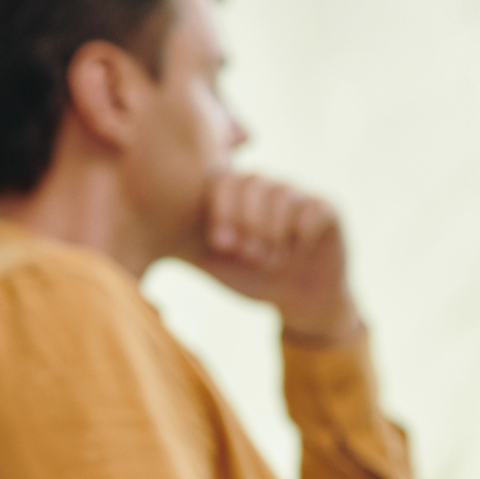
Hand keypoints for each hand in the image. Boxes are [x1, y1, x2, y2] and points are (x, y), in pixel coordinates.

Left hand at [189, 172, 359, 342]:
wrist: (297, 300)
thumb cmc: (250, 277)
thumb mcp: (212, 263)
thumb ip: (185, 243)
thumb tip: (154, 235)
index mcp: (235, 194)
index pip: (222, 178)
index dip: (221, 210)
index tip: (222, 245)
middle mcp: (266, 187)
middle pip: (251, 182)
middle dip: (247, 223)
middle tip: (250, 255)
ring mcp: (298, 194)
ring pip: (281, 194)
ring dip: (272, 233)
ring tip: (272, 261)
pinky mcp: (326, 208)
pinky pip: (311, 209)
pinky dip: (300, 236)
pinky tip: (299, 251)